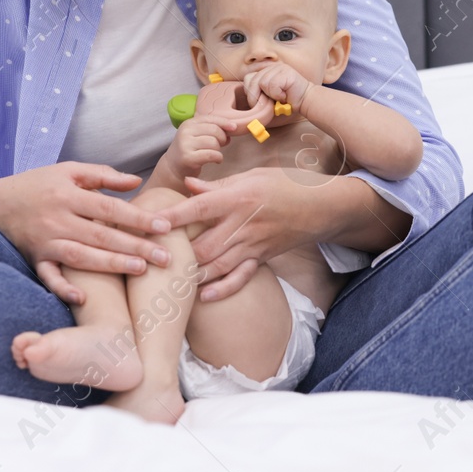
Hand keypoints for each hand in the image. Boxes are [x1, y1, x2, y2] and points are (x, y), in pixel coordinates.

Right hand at [0, 163, 172, 305]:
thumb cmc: (37, 185)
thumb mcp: (67, 171)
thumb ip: (102, 176)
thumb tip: (136, 182)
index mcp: (69, 195)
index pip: (110, 208)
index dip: (137, 218)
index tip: (164, 226)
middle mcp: (58, 219)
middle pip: (102, 235)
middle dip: (135, 246)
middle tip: (165, 257)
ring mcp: (46, 241)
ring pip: (82, 257)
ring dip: (111, 265)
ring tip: (140, 270)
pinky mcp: (35, 259)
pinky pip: (49, 276)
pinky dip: (63, 288)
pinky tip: (83, 297)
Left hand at [154, 168, 322, 302]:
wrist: (321, 206)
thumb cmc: (284, 184)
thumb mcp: (251, 175)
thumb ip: (217, 185)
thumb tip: (188, 184)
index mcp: (237, 198)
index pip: (198, 208)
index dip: (173, 216)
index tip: (150, 222)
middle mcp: (243, 224)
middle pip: (204, 244)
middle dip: (178, 253)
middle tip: (153, 257)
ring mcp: (253, 245)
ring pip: (217, 265)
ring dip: (194, 274)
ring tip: (170, 280)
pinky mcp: (262, 258)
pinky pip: (240, 277)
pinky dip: (222, 288)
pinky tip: (204, 296)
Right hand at [161, 117, 238, 178]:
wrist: (173, 168)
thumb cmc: (189, 151)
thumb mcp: (197, 135)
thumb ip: (212, 129)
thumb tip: (232, 128)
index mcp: (189, 123)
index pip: (211, 118)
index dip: (225, 122)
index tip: (234, 128)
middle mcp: (186, 131)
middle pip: (215, 130)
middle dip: (222, 138)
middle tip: (221, 145)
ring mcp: (185, 144)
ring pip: (214, 142)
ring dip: (219, 150)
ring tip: (214, 154)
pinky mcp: (188, 158)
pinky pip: (211, 155)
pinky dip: (218, 158)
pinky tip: (216, 161)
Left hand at [242, 63, 314, 116]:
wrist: (305, 101)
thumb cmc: (286, 102)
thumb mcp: (268, 99)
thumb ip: (257, 96)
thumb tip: (246, 102)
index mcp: (265, 72)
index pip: (248, 78)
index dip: (250, 91)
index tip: (258, 101)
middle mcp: (270, 68)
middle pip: (252, 80)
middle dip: (256, 96)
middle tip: (267, 104)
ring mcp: (278, 68)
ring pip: (262, 83)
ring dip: (270, 95)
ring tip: (280, 97)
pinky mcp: (285, 71)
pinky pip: (272, 85)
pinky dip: (277, 94)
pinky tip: (285, 95)